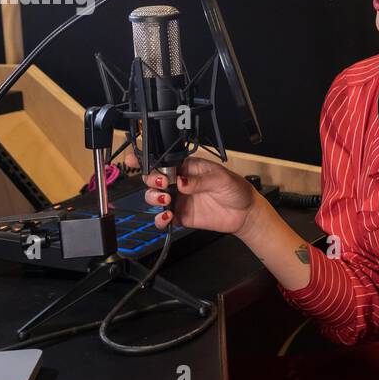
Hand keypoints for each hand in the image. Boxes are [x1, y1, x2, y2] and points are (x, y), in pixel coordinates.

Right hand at [141, 157, 259, 236]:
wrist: (245, 212)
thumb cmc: (235, 189)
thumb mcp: (220, 179)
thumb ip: (199, 181)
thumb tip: (181, 182)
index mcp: (187, 167)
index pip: (162, 161)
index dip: (146, 160)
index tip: (134, 160)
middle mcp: (179, 182)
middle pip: (152, 179)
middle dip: (150, 180)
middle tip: (162, 184)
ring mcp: (178, 199)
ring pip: (153, 198)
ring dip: (153, 198)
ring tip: (166, 199)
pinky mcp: (181, 216)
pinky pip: (163, 219)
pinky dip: (160, 219)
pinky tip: (168, 216)